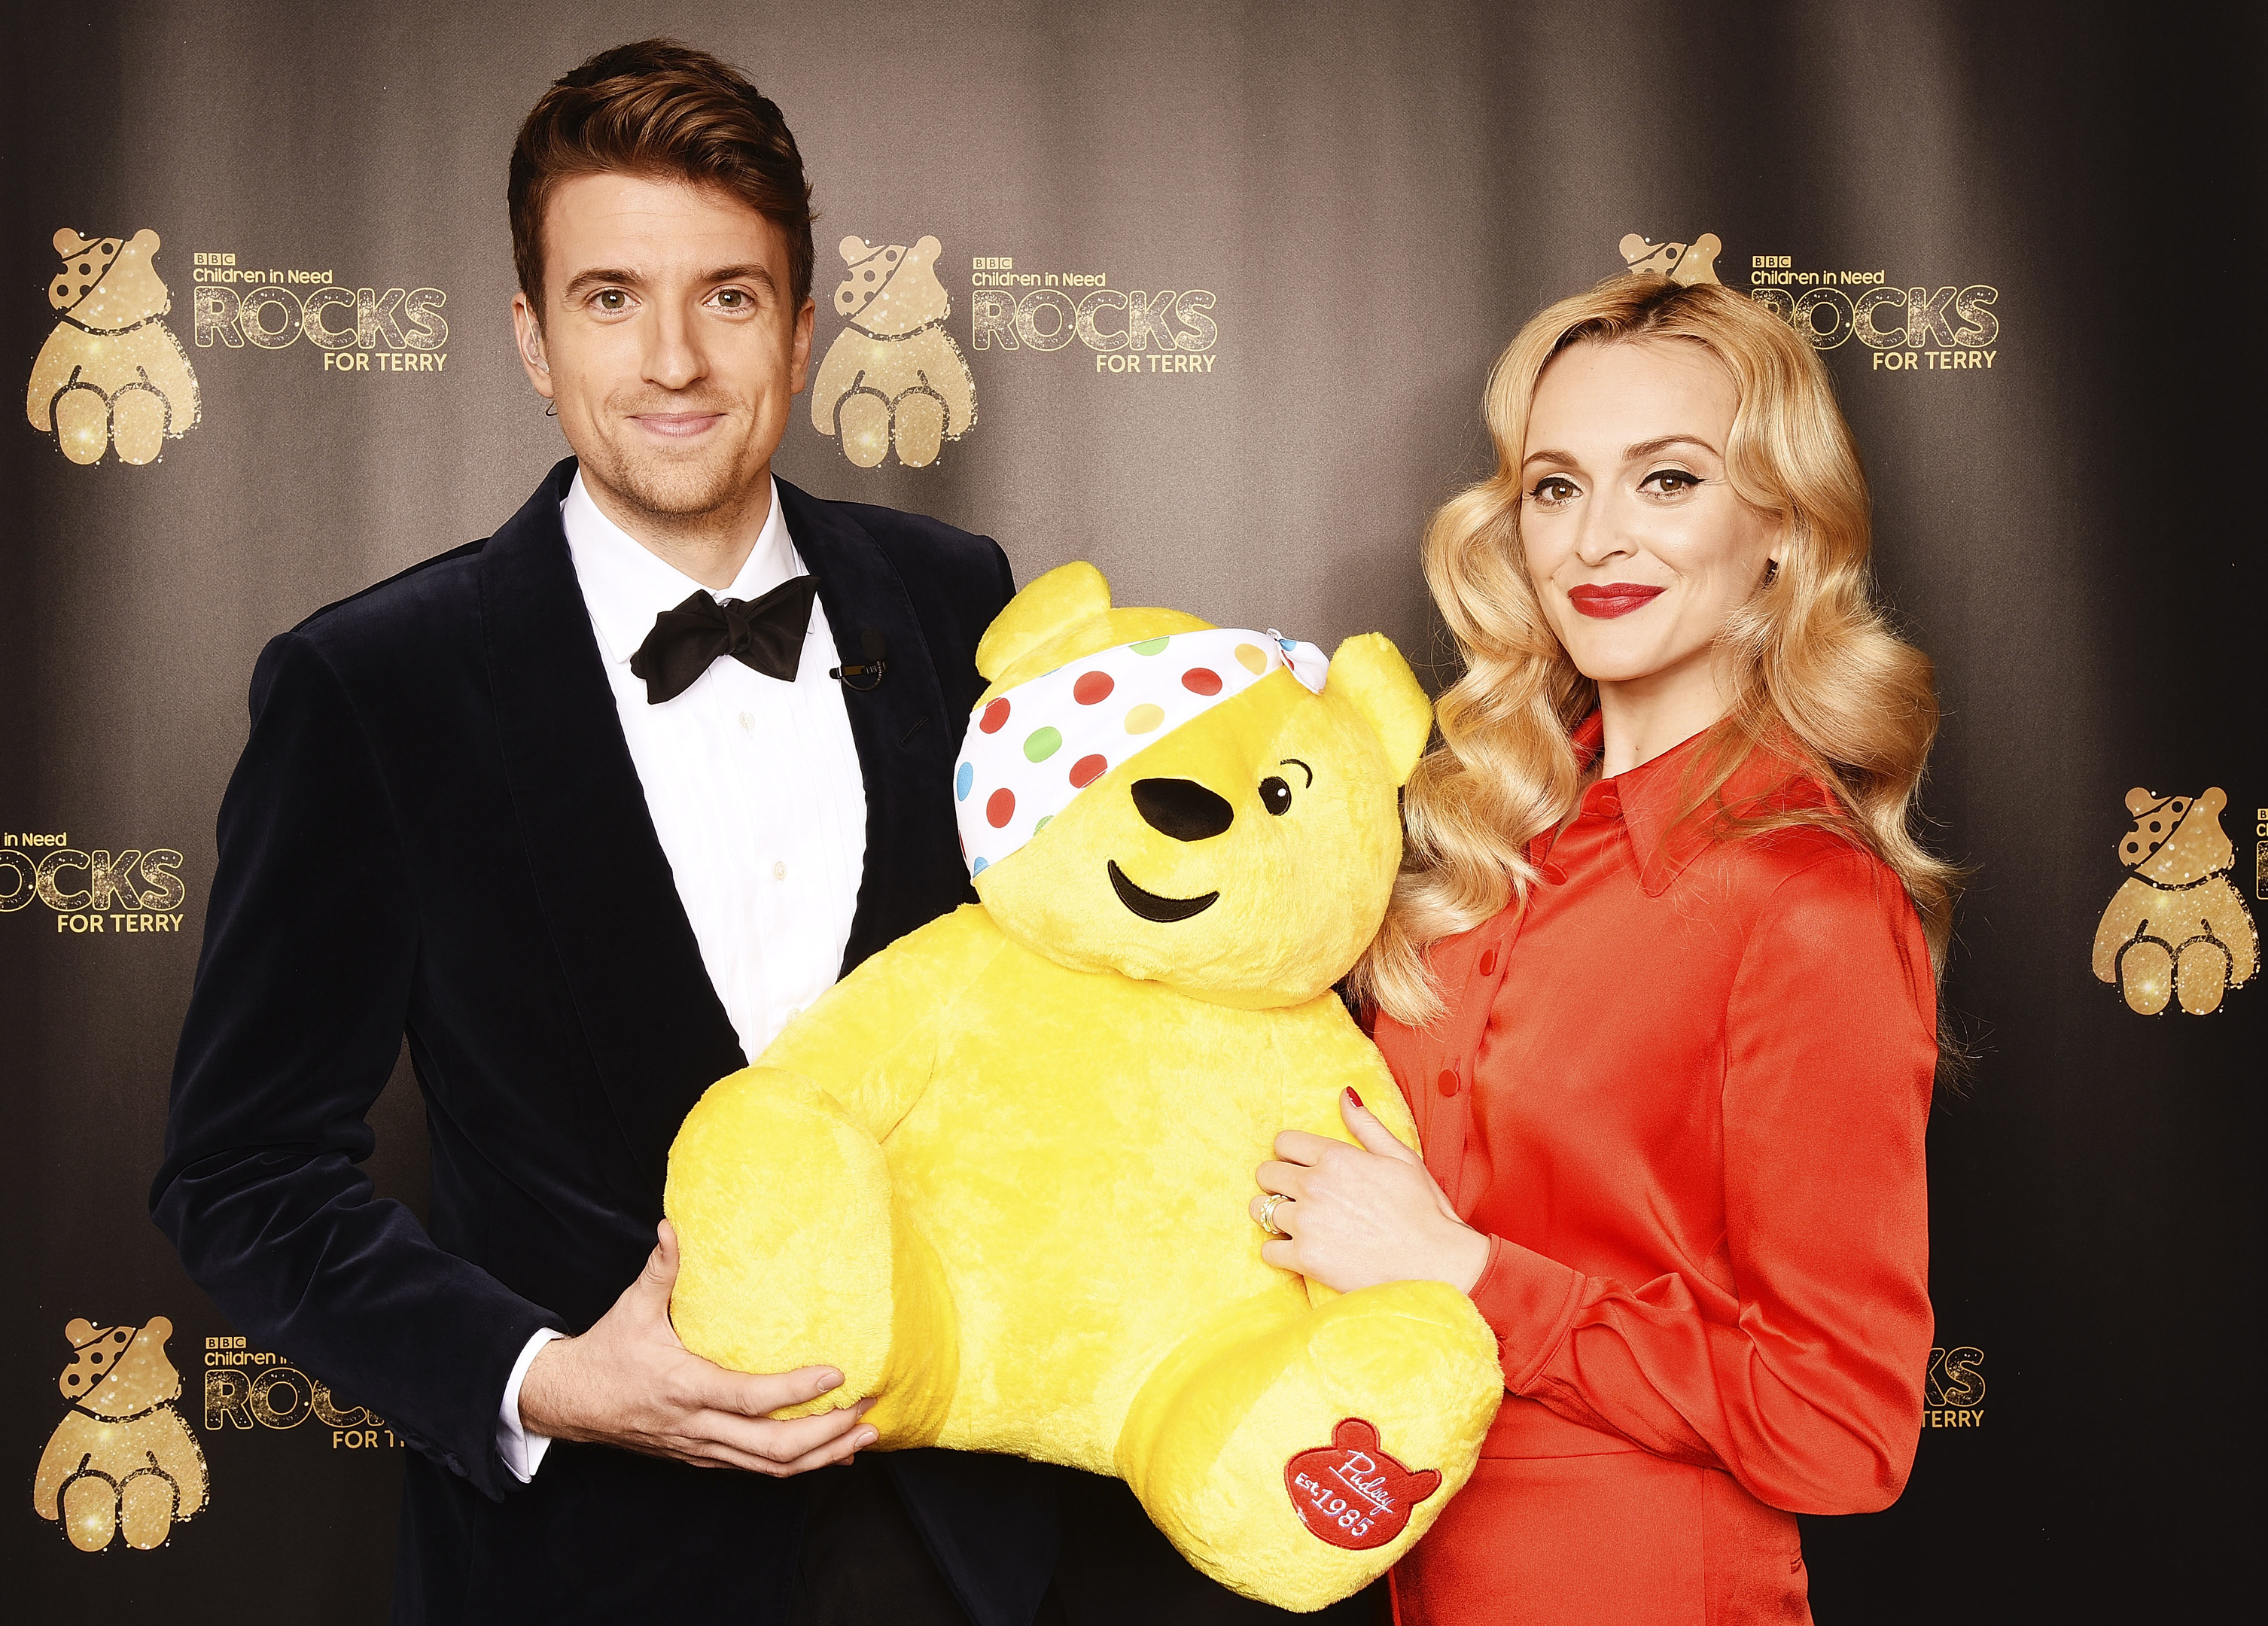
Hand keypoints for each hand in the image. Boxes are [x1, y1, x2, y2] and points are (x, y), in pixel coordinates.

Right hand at [516, 1220, 875, 1474]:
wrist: (567, 1404)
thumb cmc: (604, 1354)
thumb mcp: (631, 1309)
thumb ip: (660, 1270)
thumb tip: (671, 1227)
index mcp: (685, 1388)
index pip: (750, 1399)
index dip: (795, 1391)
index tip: (837, 1374)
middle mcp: (697, 1426)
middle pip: (771, 1449)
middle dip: (826, 1435)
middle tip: (867, 1412)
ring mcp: (701, 1448)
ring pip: (769, 1467)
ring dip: (821, 1456)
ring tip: (864, 1436)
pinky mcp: (702, 1457)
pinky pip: (756, 1469)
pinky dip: (797, 1465)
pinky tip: (832, 1454)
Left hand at [1251, 1089, 1490, 1294]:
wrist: (1435, 1263)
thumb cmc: (1423, 1209)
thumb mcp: (1401, 1157)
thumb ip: (1366, 1125)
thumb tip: (1344, 1095)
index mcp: (1335, 1157)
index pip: (1283, 1142)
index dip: (1290, 1153)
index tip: (1300, 1166)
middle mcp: (1314, 1186)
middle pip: (1266, 1174)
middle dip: (1277, 1182)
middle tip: (1296, 1195)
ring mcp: (1307, 1223)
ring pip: (1260, 1210)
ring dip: (1274, 1215)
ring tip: (1295, 1223)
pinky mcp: (1306, 1258)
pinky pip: (1268, 1250)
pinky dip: (1278, 1251)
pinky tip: (1297, 1250)